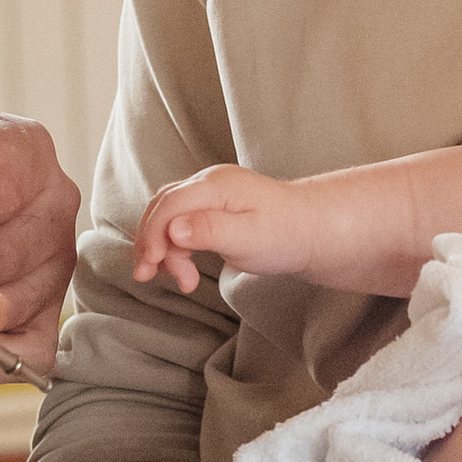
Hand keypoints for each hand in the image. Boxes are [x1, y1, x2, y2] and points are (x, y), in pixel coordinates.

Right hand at [133, 168, 309, 294]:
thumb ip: (210, 231)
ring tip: (180, 279)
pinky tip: (182, 268)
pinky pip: (180, 222)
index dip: (153, 234)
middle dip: (150, 243)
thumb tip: (173, 229)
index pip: (169, 204)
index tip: (152, 265)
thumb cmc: (286, 235)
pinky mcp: (212, 207)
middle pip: (162, 208)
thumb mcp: (249, 238)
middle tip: (148, 277)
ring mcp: (210, 193)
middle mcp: (209, 182)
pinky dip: (174, 246)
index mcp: (217, 185)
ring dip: (162, 248)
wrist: (312, 231)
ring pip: (168, 216)